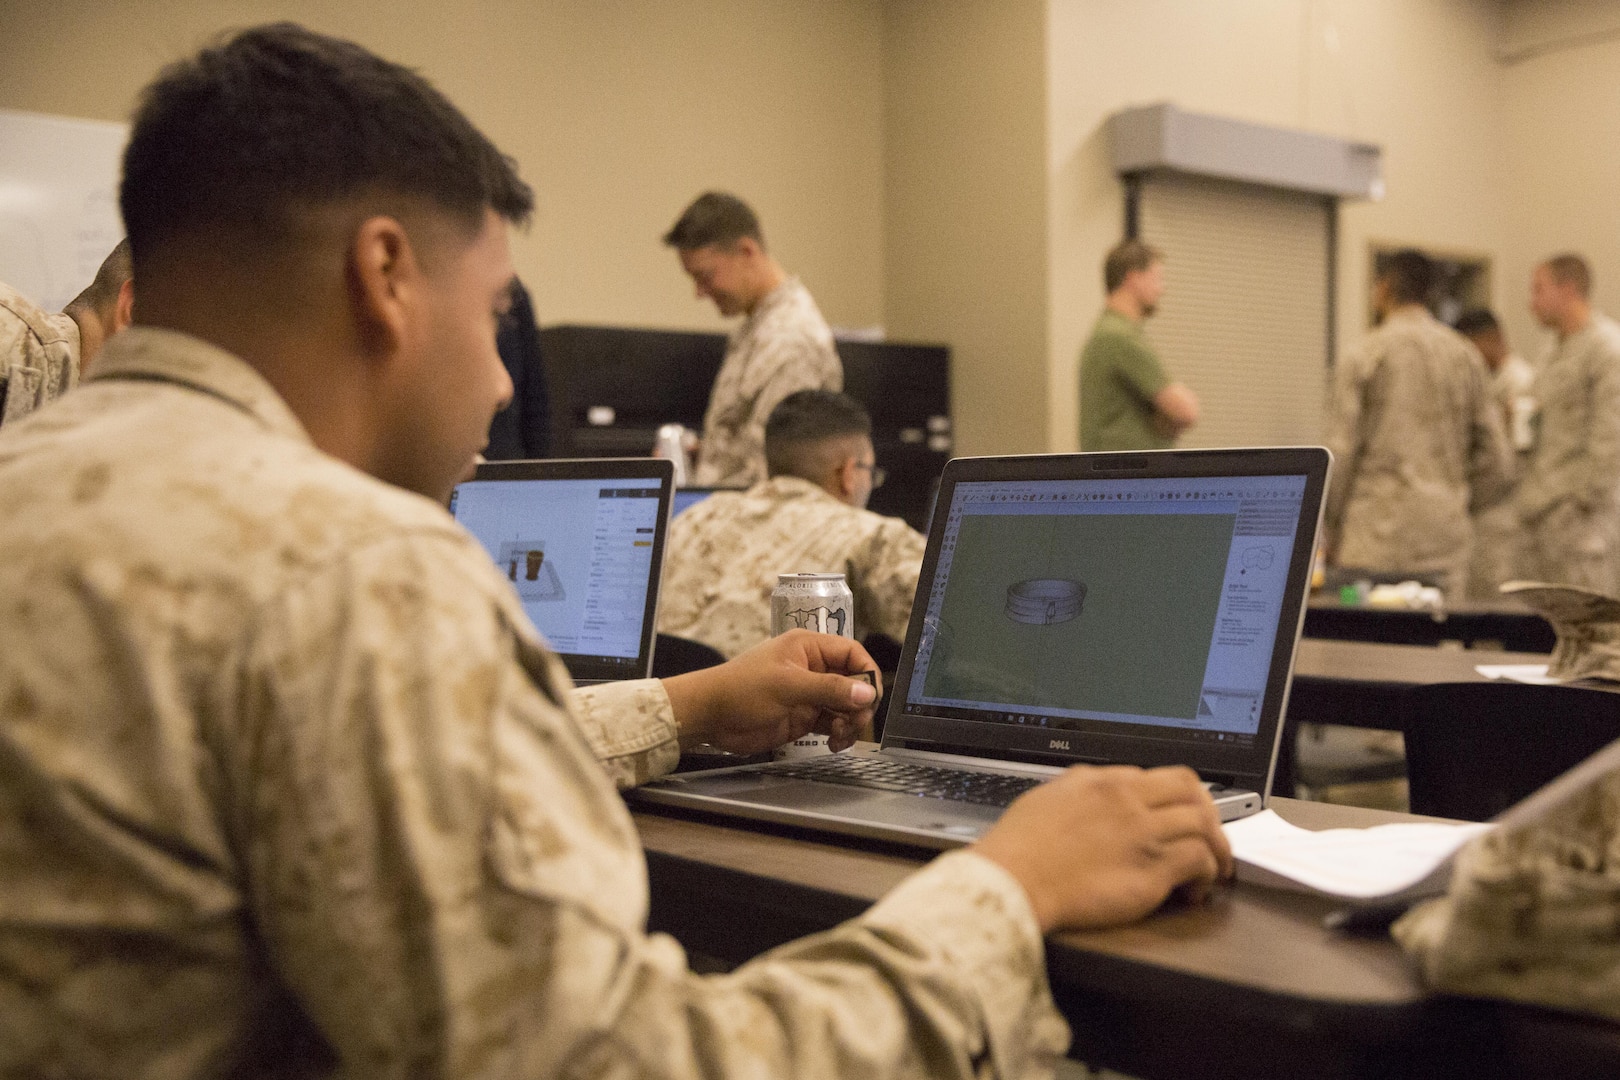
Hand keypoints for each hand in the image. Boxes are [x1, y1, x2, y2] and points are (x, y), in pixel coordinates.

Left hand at [663, 630, 881, 754]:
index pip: (852, 653)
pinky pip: (833, 723)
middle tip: (855, 721)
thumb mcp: (788, 686)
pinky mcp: (804, 717)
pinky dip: (840, 734)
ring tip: (842, 735)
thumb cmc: (740, 689)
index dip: (866, 673)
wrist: (710, 718)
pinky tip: (835, 743)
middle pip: (853, 682)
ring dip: (850, 722)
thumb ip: (829, 689)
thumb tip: (866, 691)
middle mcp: (813, 669)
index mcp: (809, 648)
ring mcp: (809, 694)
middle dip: (859, 703)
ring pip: (846, 706)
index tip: (871, 696)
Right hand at [974, 765, 1232, 933]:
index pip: (1163, 776)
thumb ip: (1080, 789)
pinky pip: (1199, 860)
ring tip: (1213, 869)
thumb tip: (1096, 790)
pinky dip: (1205, 874)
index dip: (1182, 798)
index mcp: (1105, 781)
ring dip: (1215, 848)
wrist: (1014, 878)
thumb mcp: (1049, 797)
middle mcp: (1129, 800)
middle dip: (1210, 815)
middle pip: (1193, 792)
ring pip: (1203, 824)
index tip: (1184, 816)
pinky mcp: (1152, 868)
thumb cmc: (1020, 847)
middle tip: (1212, 838)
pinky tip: (1194, 890)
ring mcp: (1143, 832)